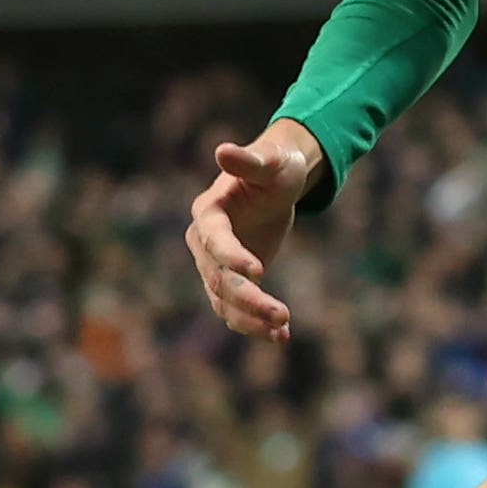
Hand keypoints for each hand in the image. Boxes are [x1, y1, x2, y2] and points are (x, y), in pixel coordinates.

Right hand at [189, 122, 320, 340]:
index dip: (231, 255)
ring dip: (250, 319)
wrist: (277, 184)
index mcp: (209, 212)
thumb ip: (248, 161)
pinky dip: (255, 325)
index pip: (214, 238)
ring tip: (282, 330)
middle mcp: (204, 242)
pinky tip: (281, 337)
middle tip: (282, 314)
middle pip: (218, 278)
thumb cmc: (275, 166)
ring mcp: (215, 264)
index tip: (259, 270)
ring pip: (224, 301)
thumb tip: (222, 150)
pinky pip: (236, 309)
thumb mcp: (270, 161)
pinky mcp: (231, 280)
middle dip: (248, 298)